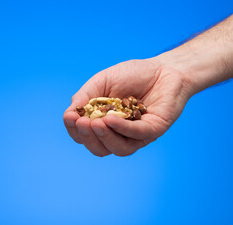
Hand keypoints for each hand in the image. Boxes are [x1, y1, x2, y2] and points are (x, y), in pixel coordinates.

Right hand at [63, 57, 195, 156]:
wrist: (163, 68)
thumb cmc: (132, 75)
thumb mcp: (102, 82)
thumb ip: (85, 96)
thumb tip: (69, 114)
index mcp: (104, 124)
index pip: (85, 136)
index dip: (75, 131)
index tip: (70, 118)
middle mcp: (119, 134)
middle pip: (99, 148)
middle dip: (88, 137)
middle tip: (82, 123)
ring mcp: (137, 135)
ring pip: (118, 148)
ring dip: (104, 138)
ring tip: (95, 123)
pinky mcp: (153, 130)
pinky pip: (136, 135)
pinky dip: (122, 128)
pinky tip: (111, 119)